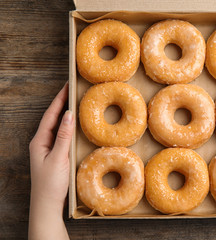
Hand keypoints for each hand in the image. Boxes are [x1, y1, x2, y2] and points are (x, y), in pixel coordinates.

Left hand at [29, 83, 72, 239]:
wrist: (47, 204)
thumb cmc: (50, 183)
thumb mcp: (58, 158)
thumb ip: (63, 136)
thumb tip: (69, 115)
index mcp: (39, 141)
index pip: (50, 115)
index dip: (59, 100)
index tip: (67, 86)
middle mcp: (42, 143)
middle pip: (53, 118)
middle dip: (62, 104)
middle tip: (73, 91)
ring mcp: (48, 149)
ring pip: (57, 127)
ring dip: (65, 115)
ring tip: (75, 104)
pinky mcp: (55, 156)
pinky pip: (62, 136)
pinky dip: (69, 128)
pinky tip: (76, 127)